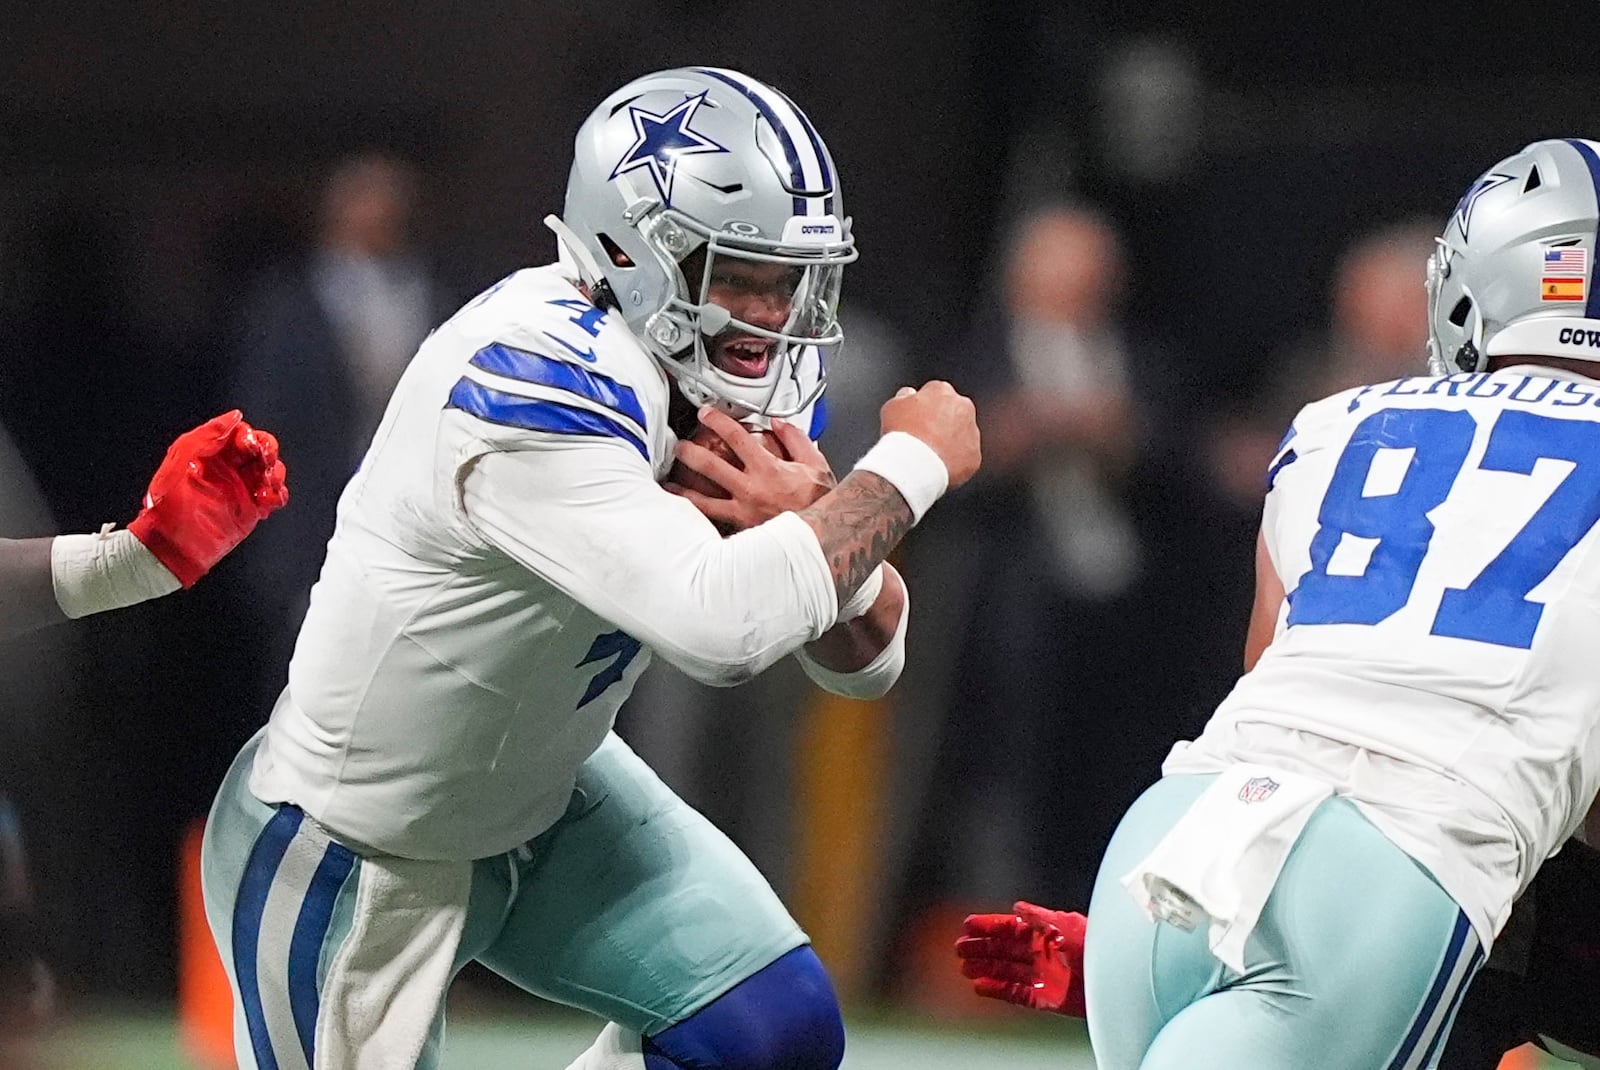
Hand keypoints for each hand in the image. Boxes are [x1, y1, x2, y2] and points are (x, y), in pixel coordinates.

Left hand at [127, 410, 288, 586]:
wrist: (172, 547)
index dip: (250, 436)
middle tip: (265, 463)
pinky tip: (266, 502)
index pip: (239, 432)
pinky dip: (278, 495)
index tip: (249, 447)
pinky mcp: (250, 509)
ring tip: (264, 488)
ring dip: (275, 475)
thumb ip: (207, 435)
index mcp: (209, 452)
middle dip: (268, 452)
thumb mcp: (181, 460)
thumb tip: (234, 417)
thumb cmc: (167, 506)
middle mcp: (227, 468)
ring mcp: (240, 488)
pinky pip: (275, 495)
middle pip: (261, 447)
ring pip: (272, 469)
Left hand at [669, 408, 834, 533]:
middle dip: (691, 452)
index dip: (718, 421)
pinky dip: (700, 520)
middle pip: (711, 466)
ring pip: (705, 502)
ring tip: (670, 485)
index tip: (706, 414)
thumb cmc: (819, 503)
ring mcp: (743, 512)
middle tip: (680, 446)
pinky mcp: (742, 530)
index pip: (736, 438)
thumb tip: (780, 425)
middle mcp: (751, 490)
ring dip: (684, 492)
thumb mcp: (815, 464)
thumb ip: (796, 440)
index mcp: (767, 470)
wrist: (822, 536)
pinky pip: (716, 523)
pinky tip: (688, 517)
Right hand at [879, 381, 980, 487]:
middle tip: (925, 436)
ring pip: (962, 435)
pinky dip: (955, 461)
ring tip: (930, 454)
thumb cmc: (902, 434)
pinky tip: (938, 465)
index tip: (917, 419)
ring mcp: (972, 432)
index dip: (924, 407)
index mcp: (942, 391)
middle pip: (953, 412)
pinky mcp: (974, 456)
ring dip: (950, 441)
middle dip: (942, 422)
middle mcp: (963, 407)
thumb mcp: (892, 406)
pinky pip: (965, 457)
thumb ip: (904, 396)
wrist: (914, 464)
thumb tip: (908, 394)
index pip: (936, 394)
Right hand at [955, 901, 1086, 1016]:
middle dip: (981, 948)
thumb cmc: (1095, 946)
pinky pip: (1016, 994)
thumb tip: (1016, 907)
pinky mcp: (1046, 999)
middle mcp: (1041, 954)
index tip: (967, 924)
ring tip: (964, 968)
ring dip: (985, 968)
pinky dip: (998, 990)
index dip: (988, 926)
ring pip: (1006, 971)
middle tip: (959, 948)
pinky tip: (980, 986)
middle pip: (1004, 950)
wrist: (1117, 978)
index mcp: (1045, 934)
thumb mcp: (1065, 924)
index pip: (1010, 928)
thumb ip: (1039, 917)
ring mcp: (1043, 976)